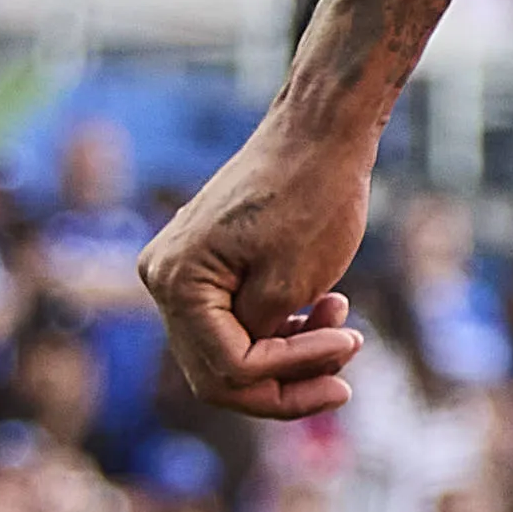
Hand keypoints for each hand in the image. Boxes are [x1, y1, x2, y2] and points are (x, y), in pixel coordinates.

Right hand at [146, 109, 384, 428]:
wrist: (320, 131)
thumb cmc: (313, 196)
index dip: (290, 374)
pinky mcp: (207, 264)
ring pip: (232, 351)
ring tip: (347, 331)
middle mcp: (164, 278)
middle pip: (221, 372)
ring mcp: (182, 270)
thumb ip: (262, 342)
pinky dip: (282, 329)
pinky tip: (328, 312)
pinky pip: (237, 321)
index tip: (347, 346)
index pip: (229, 368)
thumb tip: (245, 378)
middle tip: (345, 377)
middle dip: (287, 380)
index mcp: (177, 281)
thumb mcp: (292, 284)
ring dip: (291, 355)